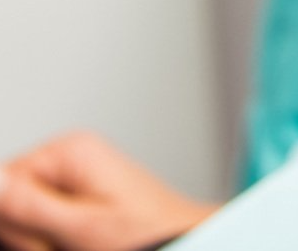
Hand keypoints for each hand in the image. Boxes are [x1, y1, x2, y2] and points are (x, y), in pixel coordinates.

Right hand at [0, 133, 216, 250]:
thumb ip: (28, 203)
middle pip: (11, 205)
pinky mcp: (77, 202)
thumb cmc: (147, 233)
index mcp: (69, 151)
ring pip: (25, 222)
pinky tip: (76, 242)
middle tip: (66, 242)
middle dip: (30, 235)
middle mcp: (70, 159)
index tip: (44, 237)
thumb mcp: (80, 225)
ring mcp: (74, 180)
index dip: (13, 224)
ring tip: (77, 242)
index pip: (2, 184)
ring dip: (43, 242)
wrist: (183, 240)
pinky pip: (44, 226)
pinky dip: (53, 241)